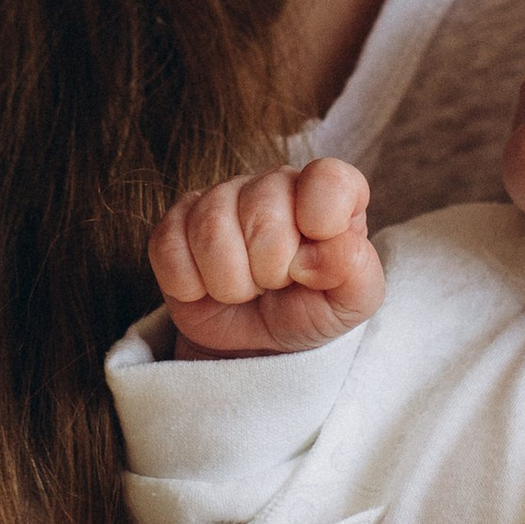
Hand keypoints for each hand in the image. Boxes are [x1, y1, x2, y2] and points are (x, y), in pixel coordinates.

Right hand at [149, 160, 383, 356]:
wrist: (256, 345)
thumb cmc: (309, 311)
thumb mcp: (351, 302)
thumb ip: (356, 270)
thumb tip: (329, 248)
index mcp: (327, 195)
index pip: (329, 178)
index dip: (322, 219)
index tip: (311, 260)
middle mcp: (273, 185)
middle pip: (262, 208)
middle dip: (270, 268)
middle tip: (275, 285)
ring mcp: (220, 200)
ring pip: (211, 228)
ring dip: (231, 282)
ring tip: (246, 291)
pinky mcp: (175, 225)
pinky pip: (168, 246)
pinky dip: (190, 285)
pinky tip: (208, 290)